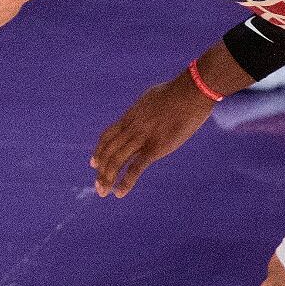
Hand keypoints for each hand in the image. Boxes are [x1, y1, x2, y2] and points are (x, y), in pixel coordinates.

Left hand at [91, 80, 215, 197]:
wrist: (190, 92)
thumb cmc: (176, 92)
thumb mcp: (152, 99)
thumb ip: (145, 110)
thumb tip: (145, 111)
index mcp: (130, 116)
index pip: (107, 136)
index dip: (99, 151)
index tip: (93, 164)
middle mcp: (132, 128)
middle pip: (109, 151)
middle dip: (101, 170)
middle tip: (98, 185)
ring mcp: (142, 138)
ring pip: (117, 160)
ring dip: (108, 178)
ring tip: (103, 192)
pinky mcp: (156, 148)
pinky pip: (136, 168)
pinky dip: (126, 182)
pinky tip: (119, 192)